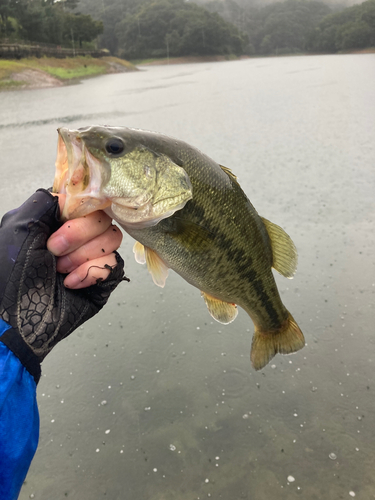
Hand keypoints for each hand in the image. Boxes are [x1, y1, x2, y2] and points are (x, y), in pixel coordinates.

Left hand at [0, 189, 126, 383]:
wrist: (17, 321)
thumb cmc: (11, 276)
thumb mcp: (19, 228)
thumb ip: (44, 202)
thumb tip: (74, 195)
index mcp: (58, 220)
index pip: (86, 200)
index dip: (77, 214)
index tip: (56, 233)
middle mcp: (78, 234)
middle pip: (102, 217)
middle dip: (78, 238)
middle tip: (54, 254)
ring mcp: (92, 255)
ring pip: (113, 238)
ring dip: (82, 257)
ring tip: (61, 272)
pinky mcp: (103, 277)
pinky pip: (113, 264)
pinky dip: (90, 274)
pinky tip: (71, 284)